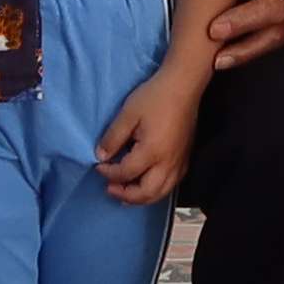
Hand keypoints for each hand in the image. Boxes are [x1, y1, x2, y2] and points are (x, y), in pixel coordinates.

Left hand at [96, 56, 209, 205]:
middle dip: (125, 195)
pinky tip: (147, 184)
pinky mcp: (186, 159)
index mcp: (152, 152)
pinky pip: (171, 185)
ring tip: (126, 192)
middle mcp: (168, 163)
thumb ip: (113, 138)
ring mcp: (179, 163)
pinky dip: (156, 191)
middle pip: (146, 193)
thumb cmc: (154, 97)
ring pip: (161, 193)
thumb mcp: (128, 114)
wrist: (184, 85)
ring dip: (141, 197)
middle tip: (110, 188)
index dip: (108, 173)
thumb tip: (101, 157)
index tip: (98, 166)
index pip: (126, 173)